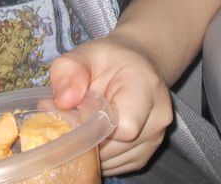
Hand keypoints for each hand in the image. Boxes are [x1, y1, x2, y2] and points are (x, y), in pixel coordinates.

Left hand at [49, 32, 172, 175]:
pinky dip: (97, 156)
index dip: (93, 124)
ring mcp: (153, 141)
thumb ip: (69, 71)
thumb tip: (63, 101)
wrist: (133, 67)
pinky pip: (114, 166)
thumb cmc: (108, 60)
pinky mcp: (143, 157)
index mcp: (146, 87)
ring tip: (81, 124)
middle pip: (113, 147)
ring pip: (111, 161)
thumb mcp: (84, 55)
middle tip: (69, 118)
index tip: (75, 110)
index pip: (125, 125)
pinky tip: (91, 135)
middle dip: (85, 137)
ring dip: (89, 148)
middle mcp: (157, 118)